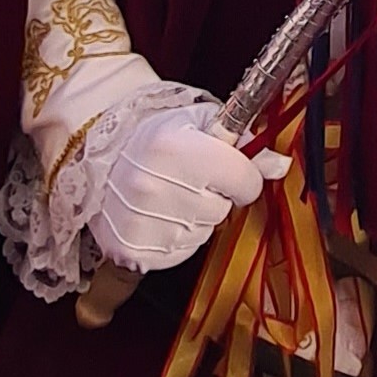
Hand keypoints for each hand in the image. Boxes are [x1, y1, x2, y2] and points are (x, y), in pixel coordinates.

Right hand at [89, 106, 290, 271]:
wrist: (98, 154)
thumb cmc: (153, 136)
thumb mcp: (199, 122)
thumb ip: (242, 141)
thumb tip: (279, 166)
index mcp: (173, 148)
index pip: (242, 178)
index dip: (244, 175)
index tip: (230, 168)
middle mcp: (152, 186)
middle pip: (221, 209)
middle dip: (217, 195)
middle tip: (192, 179)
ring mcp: (139, 221)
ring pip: (202, 233)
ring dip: (196, 218)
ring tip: (171, 195)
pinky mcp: (130, 250)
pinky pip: (178, 253)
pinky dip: (175, 238)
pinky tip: (159, 216)